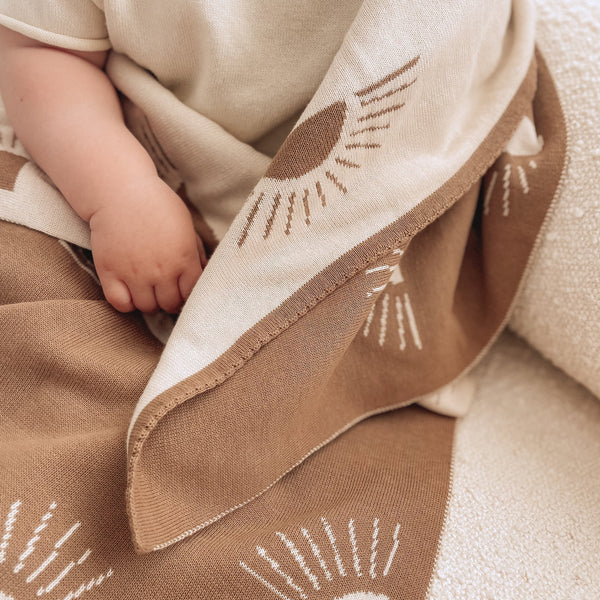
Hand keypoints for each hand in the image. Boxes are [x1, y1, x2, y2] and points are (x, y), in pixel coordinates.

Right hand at [89, 177, 206, 313]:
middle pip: (170, 305)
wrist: (121, 191)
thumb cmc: (157, 205)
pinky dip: (126, 303)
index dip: (188, 295)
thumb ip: (196, 253)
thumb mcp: (186, 226)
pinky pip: (120, 304)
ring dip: (149, 302)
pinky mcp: (110, 272)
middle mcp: (161, 271)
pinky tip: (129, 291)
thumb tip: (204, 273)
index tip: (182, 290)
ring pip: (147, 307)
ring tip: (148, 290)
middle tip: (165, 291)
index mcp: (184, 259)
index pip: (192, 294)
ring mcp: (135, 273)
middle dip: (170, 300)